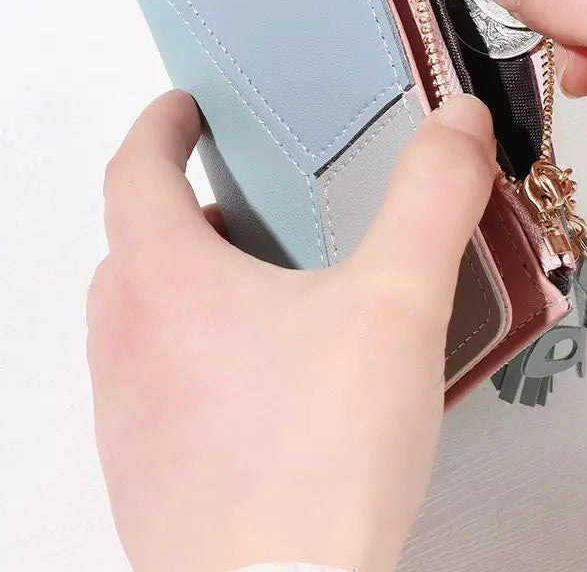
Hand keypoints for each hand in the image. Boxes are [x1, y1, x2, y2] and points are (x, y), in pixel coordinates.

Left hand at [89, 90, 494, 571]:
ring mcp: (130, 417)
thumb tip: (458, 121)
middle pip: (136, 248)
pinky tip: (273, 383)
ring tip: (272, 288)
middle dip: (184, 210)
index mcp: (168, 283)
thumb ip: (432, 200)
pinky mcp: (150, 477)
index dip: (158, 128)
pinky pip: (159, 385)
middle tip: (247, 201)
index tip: (184, 108)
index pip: (133, 174)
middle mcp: (128, 344)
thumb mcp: (397, 304)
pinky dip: (198, 353)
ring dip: (191, 284)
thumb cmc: (320, 455)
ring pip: (144, 320)